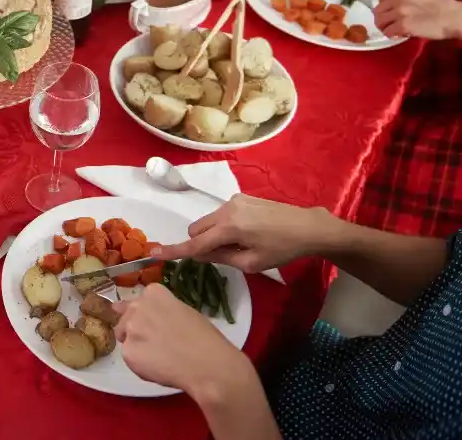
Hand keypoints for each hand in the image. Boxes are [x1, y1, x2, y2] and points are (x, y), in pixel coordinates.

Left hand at [113, 284, 249, 393]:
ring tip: (158, 356)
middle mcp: (138, 307)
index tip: (158, 325)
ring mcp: (130, 329)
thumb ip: (162, 309)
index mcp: (154, 293)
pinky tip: (156, 367)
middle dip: (137, 328)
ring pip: (124, 336)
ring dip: (136, 344)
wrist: (207, 363)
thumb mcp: (184, 311)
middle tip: (157, 342)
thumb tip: (149, 313)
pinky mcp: (127, 352)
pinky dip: (138, 362)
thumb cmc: (204, 337)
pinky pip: (128, 356)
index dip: (148, 315)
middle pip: (127, 317)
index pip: (140, 301)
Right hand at [153, 194, 329, 271]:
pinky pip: (220, 214)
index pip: (196, 243)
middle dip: (201, 243)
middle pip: (197, 228)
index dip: (175, 251)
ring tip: (241, 244)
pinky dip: (224, 226)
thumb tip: (201, 254)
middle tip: (225, 255)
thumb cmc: (282, 249)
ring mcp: (233, 201)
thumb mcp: (252, 263)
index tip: (154, 253)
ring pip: (208, 221)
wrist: (307, 227)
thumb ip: (221, 258)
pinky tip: (248, 232)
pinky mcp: (241, 197)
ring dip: (214, 234)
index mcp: (230, 228)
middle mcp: (227, 209)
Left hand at [374, 0, 461, 40]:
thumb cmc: (442, 6)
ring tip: (395, 30)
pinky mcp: (403, 25)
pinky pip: (387, 32)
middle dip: (383, 18)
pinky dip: (392, 35)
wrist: (457, 18)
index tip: (391, 11)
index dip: (384, 5)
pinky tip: (401, 34)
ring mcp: (401, 10)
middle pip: (377, 10)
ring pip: (379, 21)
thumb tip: (391, 4)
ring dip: (385, 27)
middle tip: (392, 24)